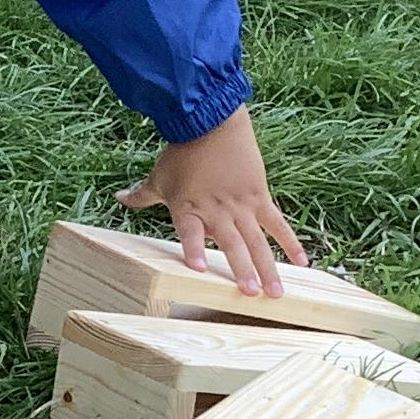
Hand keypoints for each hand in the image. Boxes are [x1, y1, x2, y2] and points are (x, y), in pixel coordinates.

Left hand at [116, 107, 307, 297]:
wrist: (212, 123)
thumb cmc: (181, 152)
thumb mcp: (158, 179)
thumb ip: (140, 196)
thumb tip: (117, 198)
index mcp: (189, 209)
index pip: (190, 234)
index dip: (194, 249)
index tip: (198, 269)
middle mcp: (217, 211)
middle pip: (231, 244)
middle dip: (242, 271)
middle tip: (251, 295)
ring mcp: (241, 205)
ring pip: (257, 241)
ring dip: (268, 267)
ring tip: (276, 292)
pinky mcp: (259, 197)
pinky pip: (277, 223)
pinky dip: (290, 242)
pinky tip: (302, 262)